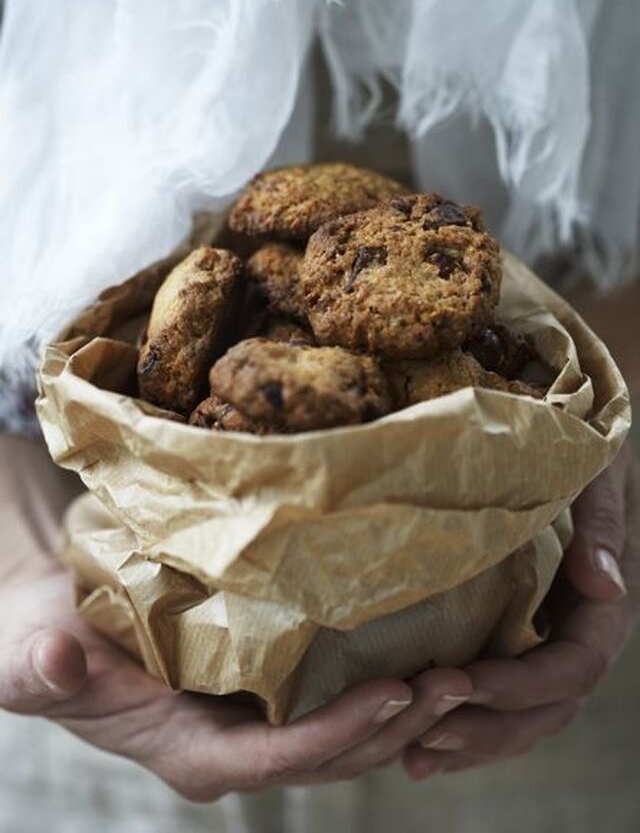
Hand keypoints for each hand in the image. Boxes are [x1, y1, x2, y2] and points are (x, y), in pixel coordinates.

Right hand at [0, 437, 476, 800]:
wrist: (65, 615)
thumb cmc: (47, 635)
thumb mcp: (29, 652)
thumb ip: (38, 668)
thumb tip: (54, 662)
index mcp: (191, 751)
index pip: (276, 758)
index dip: (337, 733)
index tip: (397, 695)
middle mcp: (239, 741)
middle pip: (333, 750)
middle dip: (398, 723)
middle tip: (462, 679)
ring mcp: (264, 714)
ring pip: (351, 725)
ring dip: (411, 705)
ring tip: (472, 667)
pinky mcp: (279, 680)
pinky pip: (344, 688)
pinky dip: (390, 675)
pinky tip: (434, 642)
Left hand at [405, 443, 639, 778]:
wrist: (566, 438)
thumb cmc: (580, 447)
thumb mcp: (598, 472)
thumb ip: (601, 524)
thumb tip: (606, 587)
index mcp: (607, 603)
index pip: (574, 666)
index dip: (522, 684)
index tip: (463, 684)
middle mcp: (581, 632)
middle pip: (546, 708)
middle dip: (487, 728)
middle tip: (424, 741)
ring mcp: (549, 639)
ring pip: (523, 714)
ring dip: (473, 741)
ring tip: (415, 759)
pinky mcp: (518, 635)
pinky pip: (501, 693)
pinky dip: (467, 720)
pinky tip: (422, 738)